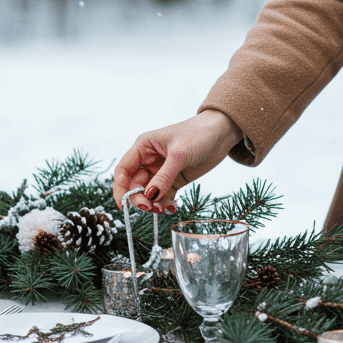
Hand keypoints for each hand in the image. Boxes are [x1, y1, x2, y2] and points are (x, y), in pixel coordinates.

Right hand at [113, 111, 240, 212]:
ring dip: (153, 204)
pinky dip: (165, 204)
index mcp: (143, 147)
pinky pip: (163, 196)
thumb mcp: (180, 154)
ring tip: (164, 209)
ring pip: (149, 193)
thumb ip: (164, 176)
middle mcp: (149, 159)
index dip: (120, 189)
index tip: (124, 206)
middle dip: (140, 199)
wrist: (222, 132)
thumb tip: (150, 196)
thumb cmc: (199, 133)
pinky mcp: (174, 179)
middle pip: (135, 185)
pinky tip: (173, 208)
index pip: (123, 170)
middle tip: (152, 208)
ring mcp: (161, 170)